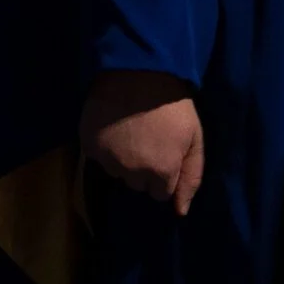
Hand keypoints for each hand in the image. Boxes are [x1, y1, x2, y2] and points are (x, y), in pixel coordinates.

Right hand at [78, 70, 204, 216]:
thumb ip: (191, 178)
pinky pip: (98, 157)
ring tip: (128, 132)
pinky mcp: (89, 145)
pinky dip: (104, 146)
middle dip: (143, 168)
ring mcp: (109, 159)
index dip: (163, 172)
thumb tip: (180, 212)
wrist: (138, 71)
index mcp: (162, 173)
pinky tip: (112, 127)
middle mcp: (133, 173)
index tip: (163, 151)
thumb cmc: (172, 105)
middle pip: (137, 184)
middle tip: (146, 139)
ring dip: (122, 159)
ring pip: (116, 172)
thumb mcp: (194, 139)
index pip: (160, 193)